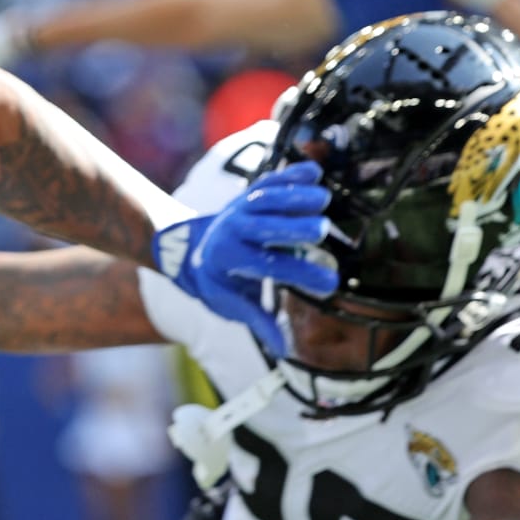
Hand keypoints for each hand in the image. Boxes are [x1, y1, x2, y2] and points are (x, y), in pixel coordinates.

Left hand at [153, 161, 337, 356]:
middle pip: (265, 228)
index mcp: (230, 260)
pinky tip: (315, 171)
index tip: (331, 283)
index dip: (300, 274)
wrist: (188, 246)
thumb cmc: (216, 280)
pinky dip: (290, 175)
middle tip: (323, 230)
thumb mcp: (229, 303)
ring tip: (324, 198)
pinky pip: (269, 181)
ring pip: (266, 199)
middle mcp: (233, 231)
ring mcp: (240, 209)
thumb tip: (283, 349)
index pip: (269, 268)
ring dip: (294, 196)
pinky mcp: (248, 194)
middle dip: (293, 228)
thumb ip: (258, 321)